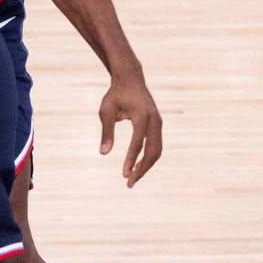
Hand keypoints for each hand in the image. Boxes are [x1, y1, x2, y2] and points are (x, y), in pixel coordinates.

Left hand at [98, 67, 162, 186]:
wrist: (131, 79)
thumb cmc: (116, 94)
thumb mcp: (106, 111)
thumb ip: (106, 132)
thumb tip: (103, 153)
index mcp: (142, 116)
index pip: (137, 143)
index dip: (131, 160)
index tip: (124, 174)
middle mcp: (155, 120)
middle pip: (153, 151)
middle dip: (142, 169)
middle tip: (129, 183)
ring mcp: (159, 123)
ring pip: (157, 150)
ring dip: (146, 166)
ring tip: (132, 178)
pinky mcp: (158, 125)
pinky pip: (156, 145)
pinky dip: (148, 157)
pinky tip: (137, 166)